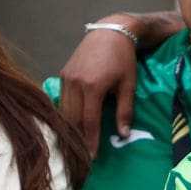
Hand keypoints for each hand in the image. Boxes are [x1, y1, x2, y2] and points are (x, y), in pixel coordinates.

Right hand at [58, 13, 139, 157]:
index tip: (92, 156)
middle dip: (76, 139)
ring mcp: (66, 77)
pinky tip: (69, 127)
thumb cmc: (124, 59)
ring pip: (63, 110)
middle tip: (81, 157)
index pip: (88, 120)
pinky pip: (61, 100)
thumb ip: (125, 110)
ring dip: (68, 129)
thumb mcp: (129, 85)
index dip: (90, 140)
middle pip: (72, 118)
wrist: (110, 32)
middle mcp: (75, 82)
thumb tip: (123, 134)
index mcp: (93, 86)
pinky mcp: (63, 74)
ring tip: (75, 146)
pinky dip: (65, 115)